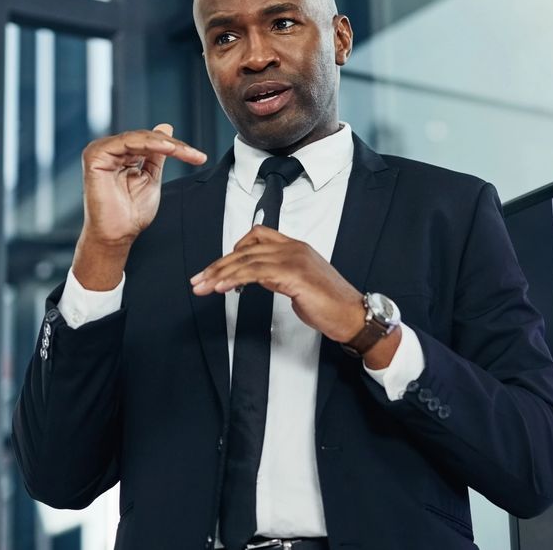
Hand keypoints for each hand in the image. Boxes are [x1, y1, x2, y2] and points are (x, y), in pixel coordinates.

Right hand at [73, 124, 206, 289]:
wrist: (118, 235)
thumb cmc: (131, 213)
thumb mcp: (151, 178)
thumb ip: (157, 155)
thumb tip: (165, 127)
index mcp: (119, 155)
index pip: (150, 142)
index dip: (176, 147)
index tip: (198, 157)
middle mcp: (108, 150)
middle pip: (146, 138)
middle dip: (174, 146)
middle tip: (195, 155)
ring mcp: (100, 151)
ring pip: (140, 138)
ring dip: (166, 144)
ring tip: (185, 152)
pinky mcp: (95, 156)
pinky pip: (127, 142)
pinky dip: (149, 144)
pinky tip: (168, 149)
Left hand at [189, 225, 365, 342]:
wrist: (353, 315)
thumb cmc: (330, 304)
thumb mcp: (298, 284)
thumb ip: (278, 276)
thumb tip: (255, 278)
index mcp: (296, 247)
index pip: (257, 236)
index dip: (233, 250)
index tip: (217, 268)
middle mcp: (294, 248)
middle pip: (246, 249)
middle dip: (218, 265)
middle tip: (199, 280)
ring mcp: (294, 259)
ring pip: (247, 260)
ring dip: (221, 273)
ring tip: (204, 287)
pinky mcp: (293, 275)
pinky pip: (256, 273)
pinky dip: (235, 279)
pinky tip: (223, 287)